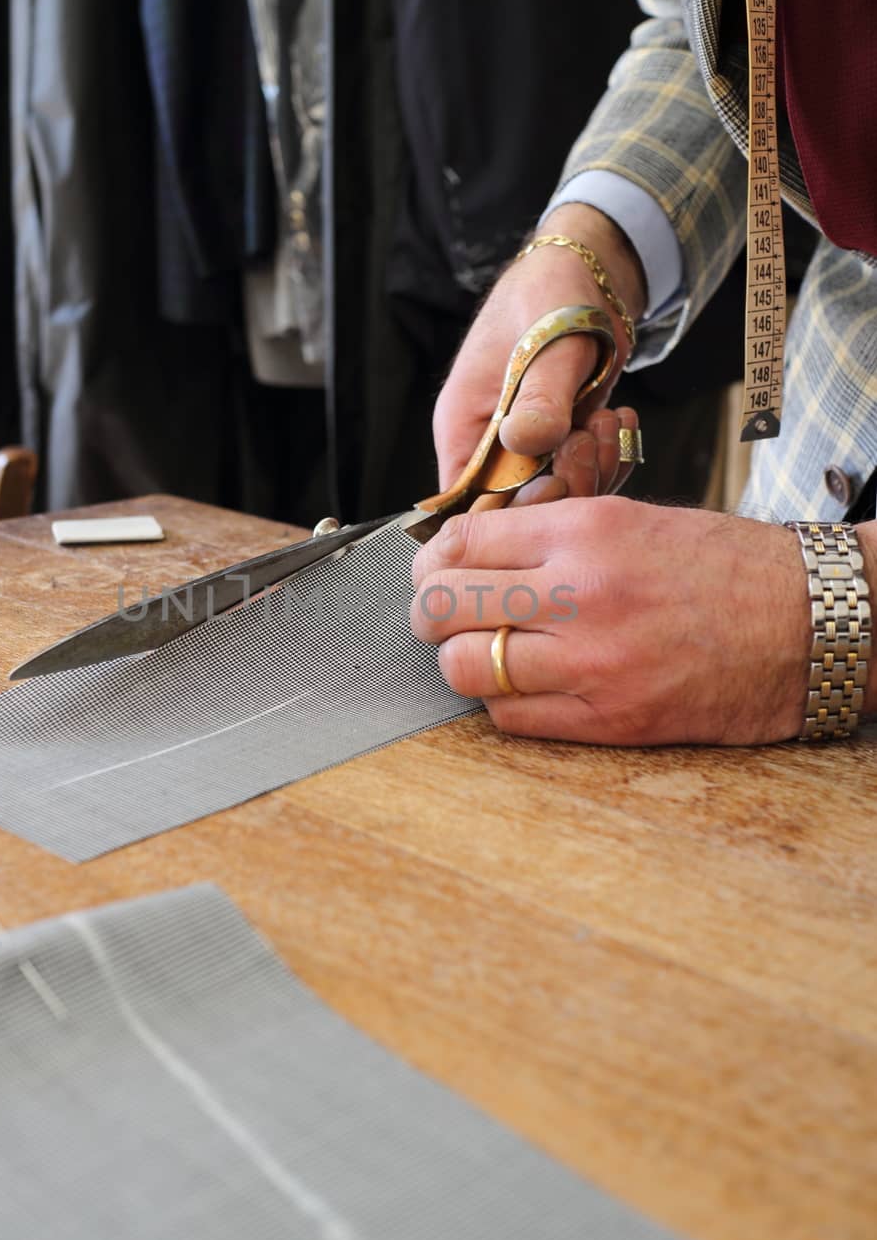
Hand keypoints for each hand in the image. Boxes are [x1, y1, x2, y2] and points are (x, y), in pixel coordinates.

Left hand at [411, 496, 812, 745]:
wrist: (808, 622)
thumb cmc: (727, 567)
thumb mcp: (631, 520)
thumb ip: (551, 536)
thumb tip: (474, 555)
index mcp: (584, 531)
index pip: (459, 545)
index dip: (431, 562)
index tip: (433, 572)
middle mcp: (580, 594)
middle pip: (445, 607)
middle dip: (430, 613)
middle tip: (440, 617)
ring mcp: (592, 663)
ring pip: (465, 669)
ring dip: (460, 663)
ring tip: (480, 654)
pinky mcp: (610, 719)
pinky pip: (511, 719)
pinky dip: (501, 705)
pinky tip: (522, 688)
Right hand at [434, 204, 645, 504]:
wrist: (589, 275)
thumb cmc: (553, 295)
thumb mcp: (549, 343)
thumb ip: (541, 397)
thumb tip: (526, 443)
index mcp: (463, 426)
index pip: (466, 505)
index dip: (510, 512)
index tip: (554, 483)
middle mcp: (488, 446)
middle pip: (516, 510)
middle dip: (565, 485)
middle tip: (591, 437)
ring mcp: (526, 449)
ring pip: (556, 498)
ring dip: (593, 468)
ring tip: (609, 419)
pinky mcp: (560, 446)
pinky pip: (583, 477)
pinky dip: (609, 458)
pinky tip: (620, 419)